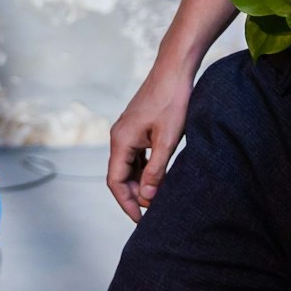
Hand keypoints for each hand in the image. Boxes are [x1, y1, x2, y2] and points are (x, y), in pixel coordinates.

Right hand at [105, 67, 192, 222]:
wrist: (174, 69)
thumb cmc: (172, 100)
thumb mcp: (167, 140)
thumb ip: (156, 170)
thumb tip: (148, 197)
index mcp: (121, 141)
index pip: (116, 181)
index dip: (127, 203)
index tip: (141, 220)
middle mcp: (119, 136)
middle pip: (120, 175)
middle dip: (135, 195)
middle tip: (154, 211)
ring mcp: (127, 131)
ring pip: (129, 166)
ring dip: (141, 183)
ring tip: (158, 197)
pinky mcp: (137, 127)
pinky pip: (136, 155)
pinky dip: (145, 169)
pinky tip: (159, 176)